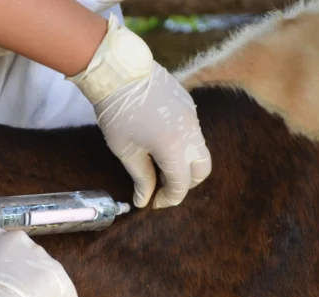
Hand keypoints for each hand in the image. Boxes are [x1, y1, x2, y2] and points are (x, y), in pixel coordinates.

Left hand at [68, 14, 211, 208]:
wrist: (119, 72)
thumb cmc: (117, 112)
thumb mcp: (126, 151)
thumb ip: (141, 178)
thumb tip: (144, 200)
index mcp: (174, 147)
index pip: (181, 185)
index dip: (169, 199)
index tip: (154, 202)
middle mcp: (190, 132)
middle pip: (202, 170)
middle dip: (185, 183)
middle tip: (163, 186)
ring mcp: (193, 116)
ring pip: (200, 150)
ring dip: (185, 163)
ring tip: (159, 164)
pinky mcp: (189, 104)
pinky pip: (193, 131)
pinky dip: (183, 144)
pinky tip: (160, 140)